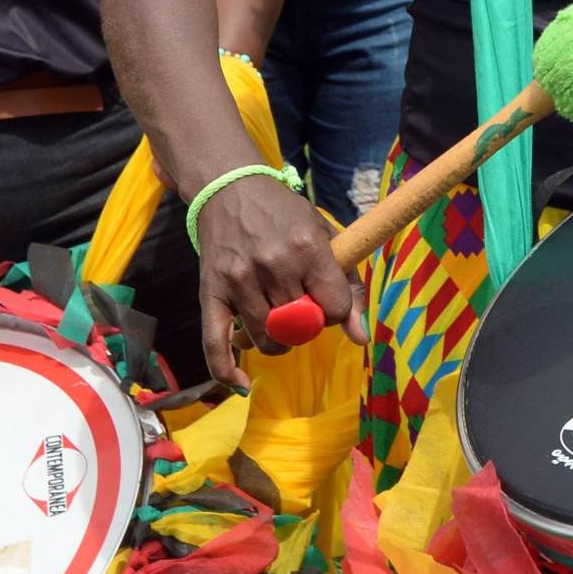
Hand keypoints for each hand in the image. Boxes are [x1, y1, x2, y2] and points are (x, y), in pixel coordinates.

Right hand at [194, 172, 362, 387]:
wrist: (230, 189)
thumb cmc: (284, 215)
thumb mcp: (325, 235)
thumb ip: (348, 286)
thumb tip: (361, 339)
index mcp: (307, 247)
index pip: (333, 307)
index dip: (333, 310)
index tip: (324, 298)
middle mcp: (273, 265)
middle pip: (301, 326)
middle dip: (306, 323)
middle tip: (300, 305)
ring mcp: (238, 280)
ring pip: (268, 340)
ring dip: (279, 342)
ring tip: (278, 321)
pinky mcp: (211, 291)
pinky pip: (216, 344)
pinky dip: (228, 371)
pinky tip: (241, 384)